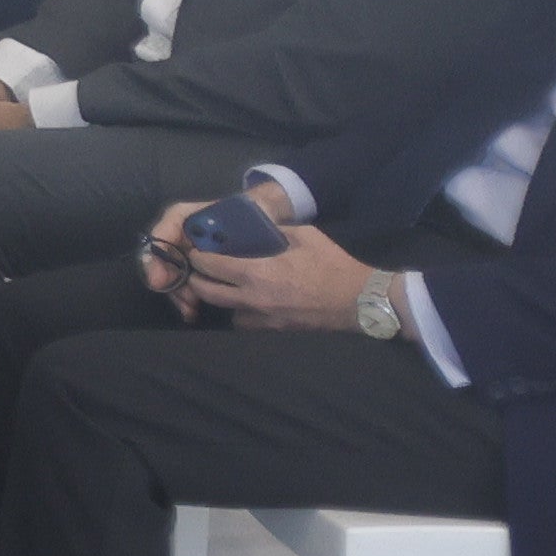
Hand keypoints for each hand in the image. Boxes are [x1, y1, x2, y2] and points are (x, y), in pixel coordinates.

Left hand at [168, 223, 380, 333]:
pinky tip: (245, 300)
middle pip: (209, 293)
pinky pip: (246, 323)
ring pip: (226, 311)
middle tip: (198, 269)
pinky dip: (240, 312)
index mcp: (258, 272)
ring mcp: (264, 318)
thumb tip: (256, 225)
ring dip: (218, 298)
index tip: (196, 249)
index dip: (199, 257)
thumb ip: (274, 231)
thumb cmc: (332, 264)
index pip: (212, 266)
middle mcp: (254, 298)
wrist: (360, 300)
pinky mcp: (276, 329)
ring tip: (221, 284)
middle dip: (198, 279)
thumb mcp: (303, 235)